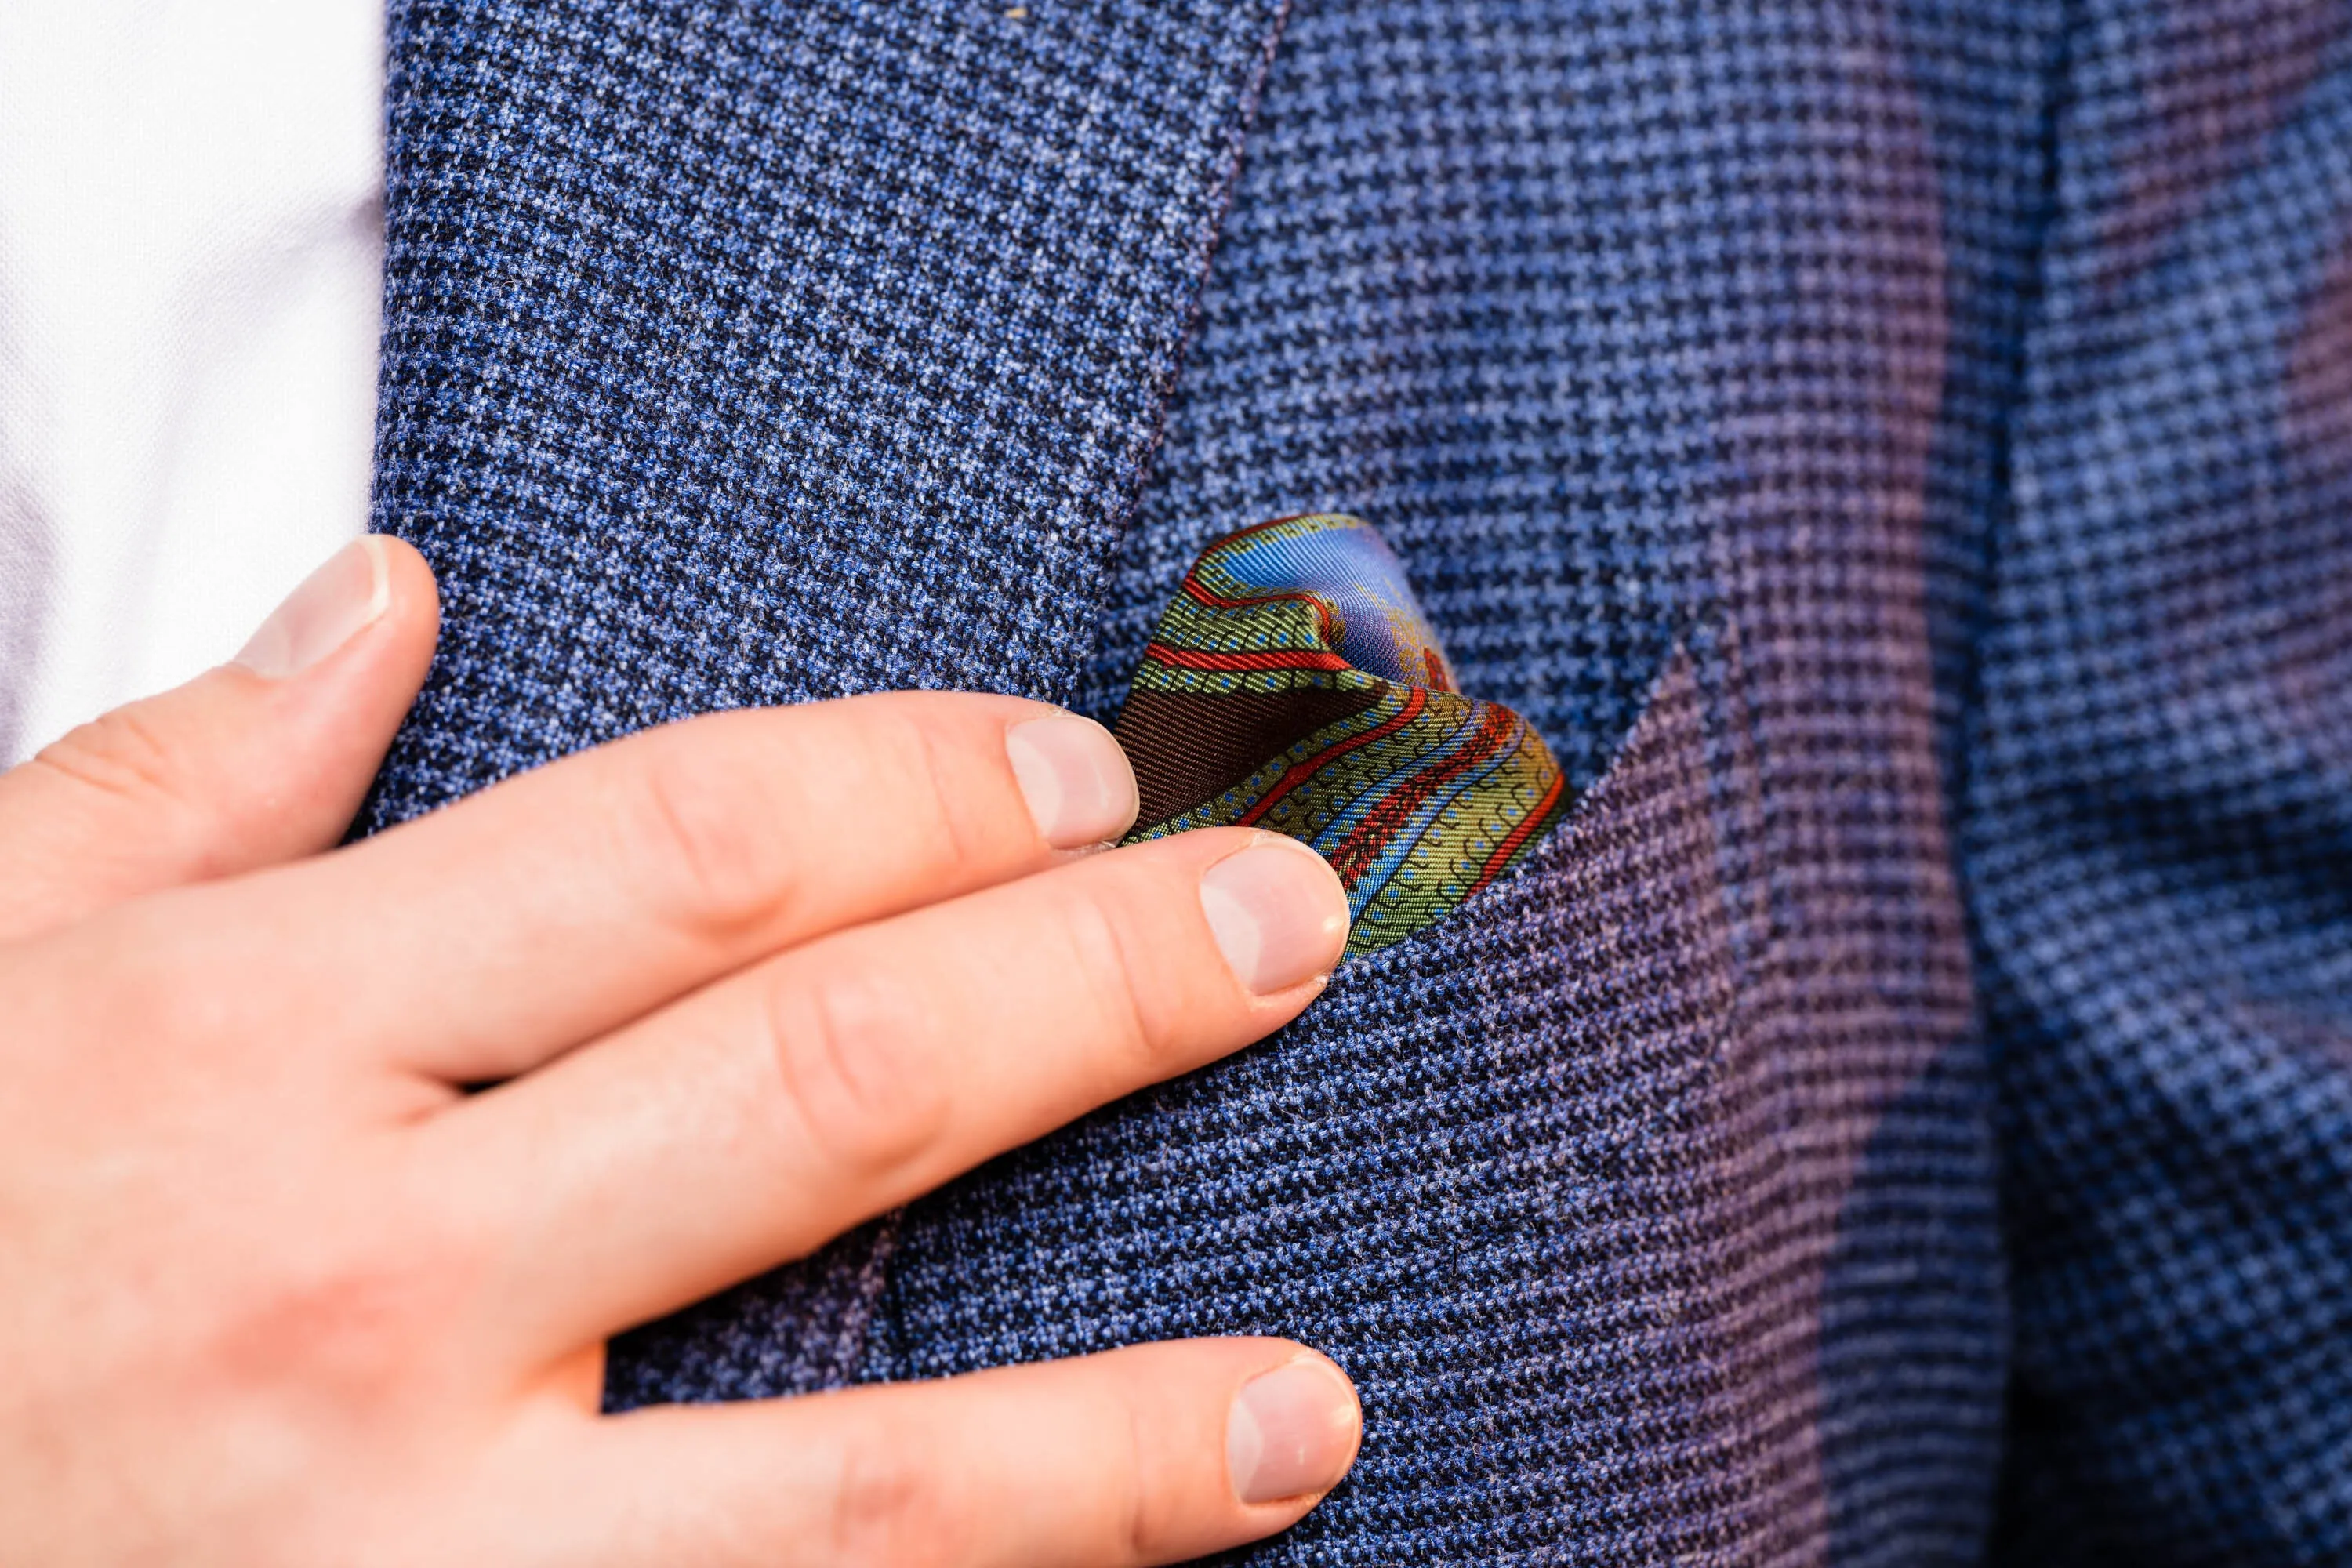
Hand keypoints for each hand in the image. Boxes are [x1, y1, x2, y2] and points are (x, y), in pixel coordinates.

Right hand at [0, 538, 1360, 1565]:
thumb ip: (181, 777)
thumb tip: (379, 594)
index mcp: (242, 1036)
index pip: (682, 851)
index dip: (920, 793)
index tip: (1078, 774)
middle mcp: (350, 1279)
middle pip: (829, 1087)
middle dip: (1099, 990)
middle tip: (1286, 933)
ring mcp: (402, 1547)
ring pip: (854, 1477)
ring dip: (1118, 1437)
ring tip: (1307, 1398)